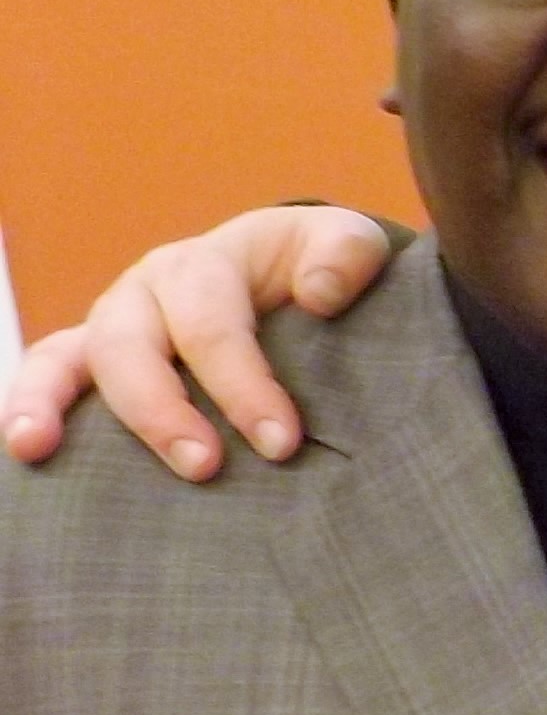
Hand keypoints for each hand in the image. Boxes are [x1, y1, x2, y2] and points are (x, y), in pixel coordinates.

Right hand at [1, 208, 390, 479]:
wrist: (289, 275)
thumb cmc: (317, 270)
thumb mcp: (346, 247)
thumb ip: (346, 254)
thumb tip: (320, 292)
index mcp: (203, 266)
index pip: (212, 324)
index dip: (242, 383)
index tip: (281, 442)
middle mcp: (144, 293)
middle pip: (131, 346)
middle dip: (162, 410)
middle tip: (204, 467)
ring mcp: (110, 328)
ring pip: (66, 358)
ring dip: (50, 404)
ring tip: (36, 449)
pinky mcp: (92, 364)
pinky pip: (47, 379)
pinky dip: (28, 409)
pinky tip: (24, 452)